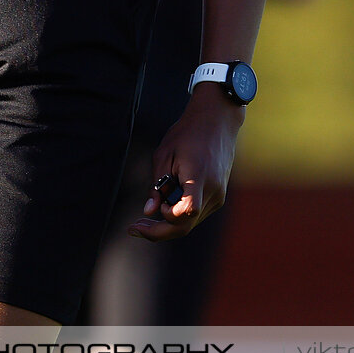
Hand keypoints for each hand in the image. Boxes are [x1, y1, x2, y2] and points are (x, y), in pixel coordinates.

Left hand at [128, 85, 244, 241]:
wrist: (217, 120)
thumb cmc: (188, 134)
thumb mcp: (164, 154)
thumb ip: (156, 186)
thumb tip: (148, 212)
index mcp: (199, 177)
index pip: (186, 212)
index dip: (168, 215)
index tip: (157, 203)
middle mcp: (213, 191)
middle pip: (186, 226)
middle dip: (159, 231)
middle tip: (134, 228)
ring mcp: (218, 195)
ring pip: (190, 223)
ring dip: (168, 223)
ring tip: (147, 215)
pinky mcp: (219, 196)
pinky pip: (197, 214)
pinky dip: (180, 215)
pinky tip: (167, 205)